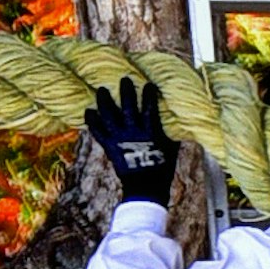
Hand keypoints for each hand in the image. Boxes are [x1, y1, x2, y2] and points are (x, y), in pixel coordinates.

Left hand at [82, 75, 175, 197]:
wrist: (145, 189)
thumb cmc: (162, 169)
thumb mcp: (171, 150)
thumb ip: (171, 133)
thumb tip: (180, 121)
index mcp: (151, 133)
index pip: (150, 108)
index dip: (149, 95)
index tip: (148, 84)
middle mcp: (134, 133)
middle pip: (128, 107)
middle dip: (126, 92)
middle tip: (124, 79)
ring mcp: (119, 140)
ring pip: (109, 116)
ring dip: (105, 102)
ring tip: (102, 90)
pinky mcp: (109, 147)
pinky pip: (98, 132)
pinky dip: (92, 121)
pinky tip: (89, 111)